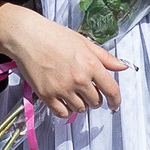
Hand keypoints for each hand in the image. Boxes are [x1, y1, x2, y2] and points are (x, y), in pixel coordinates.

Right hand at [0, 2, 127, 118]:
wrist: (27, 36)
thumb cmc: (53, 36)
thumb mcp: (83, 42)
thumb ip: (105, 57)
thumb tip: (122, 67)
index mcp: (90, 64)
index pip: (111, 90)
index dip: (116, 100)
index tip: (114, 104)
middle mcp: (78, 79)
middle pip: (96, 102)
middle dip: (95, 99)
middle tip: (87, 91)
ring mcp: (62, 88)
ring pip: (80, 109)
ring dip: (80, 105)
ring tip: (73, 94)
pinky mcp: (47, 95)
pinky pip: (63, 113)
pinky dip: (66, 111)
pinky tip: (64, 101)